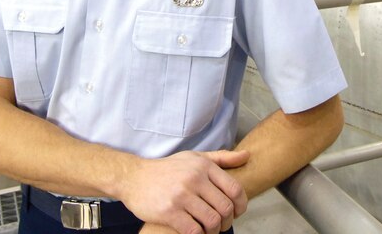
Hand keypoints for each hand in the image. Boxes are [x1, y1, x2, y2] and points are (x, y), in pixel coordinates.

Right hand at [121, 149, 248, 233]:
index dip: (241, 205)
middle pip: (225, 208)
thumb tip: (247, 156)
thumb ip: (222, 158)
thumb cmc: (168, 169)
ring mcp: (181, 196)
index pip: (235, 189)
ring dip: (214, 231)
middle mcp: (195, 179)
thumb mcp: (195, 157)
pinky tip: (196, 232)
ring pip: (212, 221)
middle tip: (221, 225)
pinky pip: (194, 231)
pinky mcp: (169, 212)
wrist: (134, 177)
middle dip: (227, 221)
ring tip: (209, 230)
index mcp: (204, 166)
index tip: (237, 212)